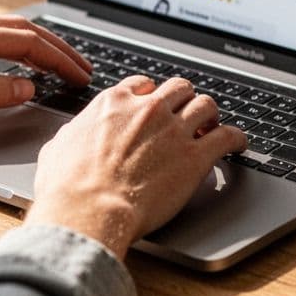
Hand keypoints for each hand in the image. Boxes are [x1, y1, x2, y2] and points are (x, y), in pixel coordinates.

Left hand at [0, 14, 91, 134]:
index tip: (80, 74)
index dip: (57, 58)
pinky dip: (11, 44)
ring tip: (57, 63)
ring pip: (2, 28)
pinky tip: (13, 58)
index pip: (23, 41)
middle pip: (18, 29)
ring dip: (34, 44)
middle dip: (55, 47)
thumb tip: (26, 87)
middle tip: (81, 67)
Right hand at [24, 76, 247, 259]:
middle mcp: (148, 109)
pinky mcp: (196, 157)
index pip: (143, 85)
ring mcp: (174, 130)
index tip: (155, 107)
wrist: (88, 210)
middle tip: (187, 116)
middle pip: (179, 88)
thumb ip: (72, 135)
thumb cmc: (67, 188)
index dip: (152, 96)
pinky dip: (236, 138)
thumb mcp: (57, 149)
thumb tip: (71, 137)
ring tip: (212, 127)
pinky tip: (238, 145)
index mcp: (114, 103)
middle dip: (184, 101)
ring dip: (210, 115)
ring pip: (206, 104)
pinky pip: (228, 135)